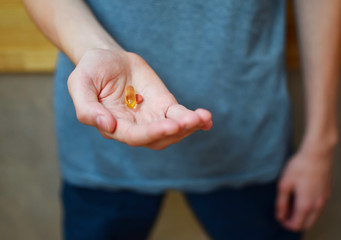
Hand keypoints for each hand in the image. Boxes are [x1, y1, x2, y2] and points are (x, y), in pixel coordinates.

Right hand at [67, 48, 212, 149]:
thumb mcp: (80, 84)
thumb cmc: (90, 71)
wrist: (107, 57)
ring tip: (202, 117)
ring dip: (189, 126)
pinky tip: (206, 119)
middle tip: (191, 120)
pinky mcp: (164, 105)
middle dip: (176, 131)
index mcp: (114, 126)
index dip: (153, 133)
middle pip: (159, 138)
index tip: (171, 125)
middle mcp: (135, 127)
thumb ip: (87, 109)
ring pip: (173, 130)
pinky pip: (180, 116)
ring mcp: (151, 117)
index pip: (135, 136)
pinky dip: (194, 120)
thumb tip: (109, 126)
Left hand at [276, 146, 332, 230]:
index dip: (285, 223)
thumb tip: (280, 215)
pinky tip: (301, 195)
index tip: (279, 216)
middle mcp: (317, 206)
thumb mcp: (284, 184)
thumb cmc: (299, 167)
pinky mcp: (327, 193)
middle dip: (294, 221)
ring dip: (302, 215)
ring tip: (291, 202)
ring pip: (313, 216)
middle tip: (284, 212)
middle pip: (306, 224)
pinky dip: (309, 207)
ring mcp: (324, 200)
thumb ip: (281, 202)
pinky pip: (318, 207)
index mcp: (305, 205)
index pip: (296, 225)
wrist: (317, 154)